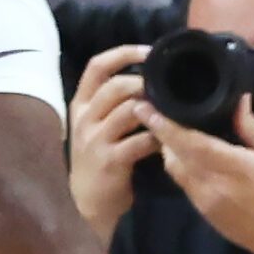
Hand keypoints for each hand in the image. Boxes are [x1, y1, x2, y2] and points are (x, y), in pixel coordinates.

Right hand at [67, 44, 156, 243]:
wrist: (88, 202)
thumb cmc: (98, 159)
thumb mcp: (95, 126)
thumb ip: (113, 104)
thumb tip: (147, 81)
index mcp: (80, 103)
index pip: (97, 66)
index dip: (123, 54)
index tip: (149, 51)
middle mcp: (84, 117)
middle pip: (114, 86)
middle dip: (144, 83)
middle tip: (167, 86)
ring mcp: (95, 138)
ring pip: (128, 111)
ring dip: (154, 109)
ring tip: (172, 111)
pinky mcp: (111, 160)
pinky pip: (140, 142)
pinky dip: (158, 138)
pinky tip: (169, 140)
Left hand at [147, 97, 253, 253]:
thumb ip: (252, 128)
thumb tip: (238, 100)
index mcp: (232, 166)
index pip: (188, 142)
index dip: (163, 125)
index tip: (144, 107)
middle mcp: (211, 184)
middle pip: (173, 154)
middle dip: (160, 132)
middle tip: (153, 111)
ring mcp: (203, 200)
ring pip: (173, 169)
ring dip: (168, 149)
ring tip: (168, 130)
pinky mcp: (202, 211)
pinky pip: (182, 182)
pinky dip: (179, 165)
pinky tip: (185, 155)